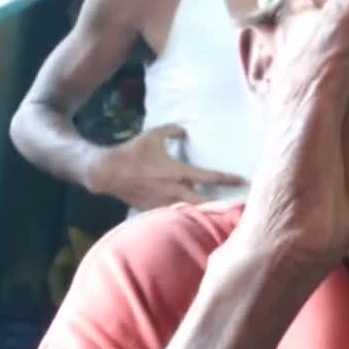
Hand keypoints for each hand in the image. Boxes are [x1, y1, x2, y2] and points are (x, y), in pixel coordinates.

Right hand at [85, 124, 244, 209]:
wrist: (107, 172)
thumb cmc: (132, 152)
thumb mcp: (153, 135)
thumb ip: (173, 130)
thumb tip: (185, 130)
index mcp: (177, 171)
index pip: (209, 177)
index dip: (227, 179)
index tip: (242, 180)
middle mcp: (174, 190)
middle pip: (205, 202)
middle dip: (222, 205)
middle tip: (237, 206)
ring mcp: (164, 202)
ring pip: (190, 211)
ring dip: (204, 211)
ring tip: (221, 214)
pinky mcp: (154, 209)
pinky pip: (174, 213)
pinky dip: (185, 215)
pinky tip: (194, 218)